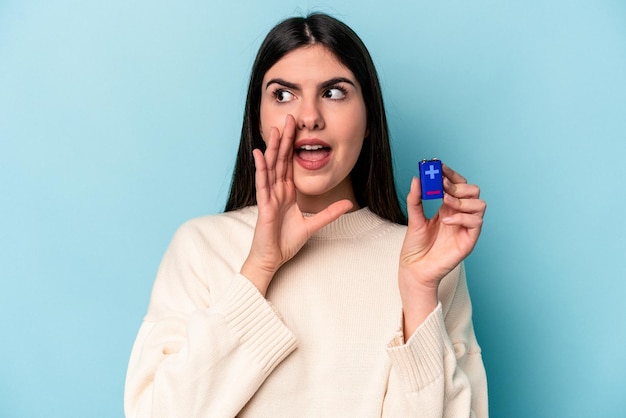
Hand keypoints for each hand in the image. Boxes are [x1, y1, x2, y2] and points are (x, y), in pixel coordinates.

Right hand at [241, 115, 352, 295]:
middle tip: (288, 119)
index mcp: (287, 193)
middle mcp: (277, 191)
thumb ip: (330, 213)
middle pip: (280, 160)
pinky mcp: (264, 204)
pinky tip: (259, 152)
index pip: (289, 164)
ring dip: (272, 147)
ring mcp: (269, 196)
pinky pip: (263, 182)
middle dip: (284, 139)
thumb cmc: (286, 242)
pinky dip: (261, 167)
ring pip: (271, 166)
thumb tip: (349, 204)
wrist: (272, 258)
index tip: (296, 129)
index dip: (292, 146)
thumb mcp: (314, 225)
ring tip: (274, 129)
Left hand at [399, 165, 485, 335]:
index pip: (457, 184)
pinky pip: (476, 222)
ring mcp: (465, 227)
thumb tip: (417, 178)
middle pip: (473, 190)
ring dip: (462, 200)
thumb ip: (416, 199)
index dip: (451, 174)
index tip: (439, 167)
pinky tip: (446, 220)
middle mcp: (459, 215)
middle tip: (442, 187)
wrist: (414, 269)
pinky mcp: (469, 240)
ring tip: (445, 203)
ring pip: (479, 204)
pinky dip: (461, 217)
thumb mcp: (413, 218)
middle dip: (458, 185)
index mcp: (447, 208)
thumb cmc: (415, 246)